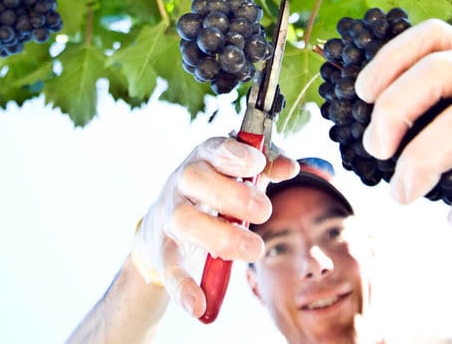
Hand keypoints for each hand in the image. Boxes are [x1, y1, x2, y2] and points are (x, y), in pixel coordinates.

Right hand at [131, 137, 298, 316]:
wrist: (161, 226)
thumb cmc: (211, 194)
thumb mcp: (238, 176)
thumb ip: (265, 169)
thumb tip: (290, 167)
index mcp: (204, 159)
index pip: (214, 148)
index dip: (234, 154)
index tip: (256, 163)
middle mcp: (182, 183)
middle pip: (197, 179)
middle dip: (233, 195)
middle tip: (264, 211)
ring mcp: (170, 215)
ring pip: (185, 220)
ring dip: (220, 236)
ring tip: (253, 249)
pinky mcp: (162, 249)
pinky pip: (169, 267)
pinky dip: (183, 287)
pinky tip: (198, 304)